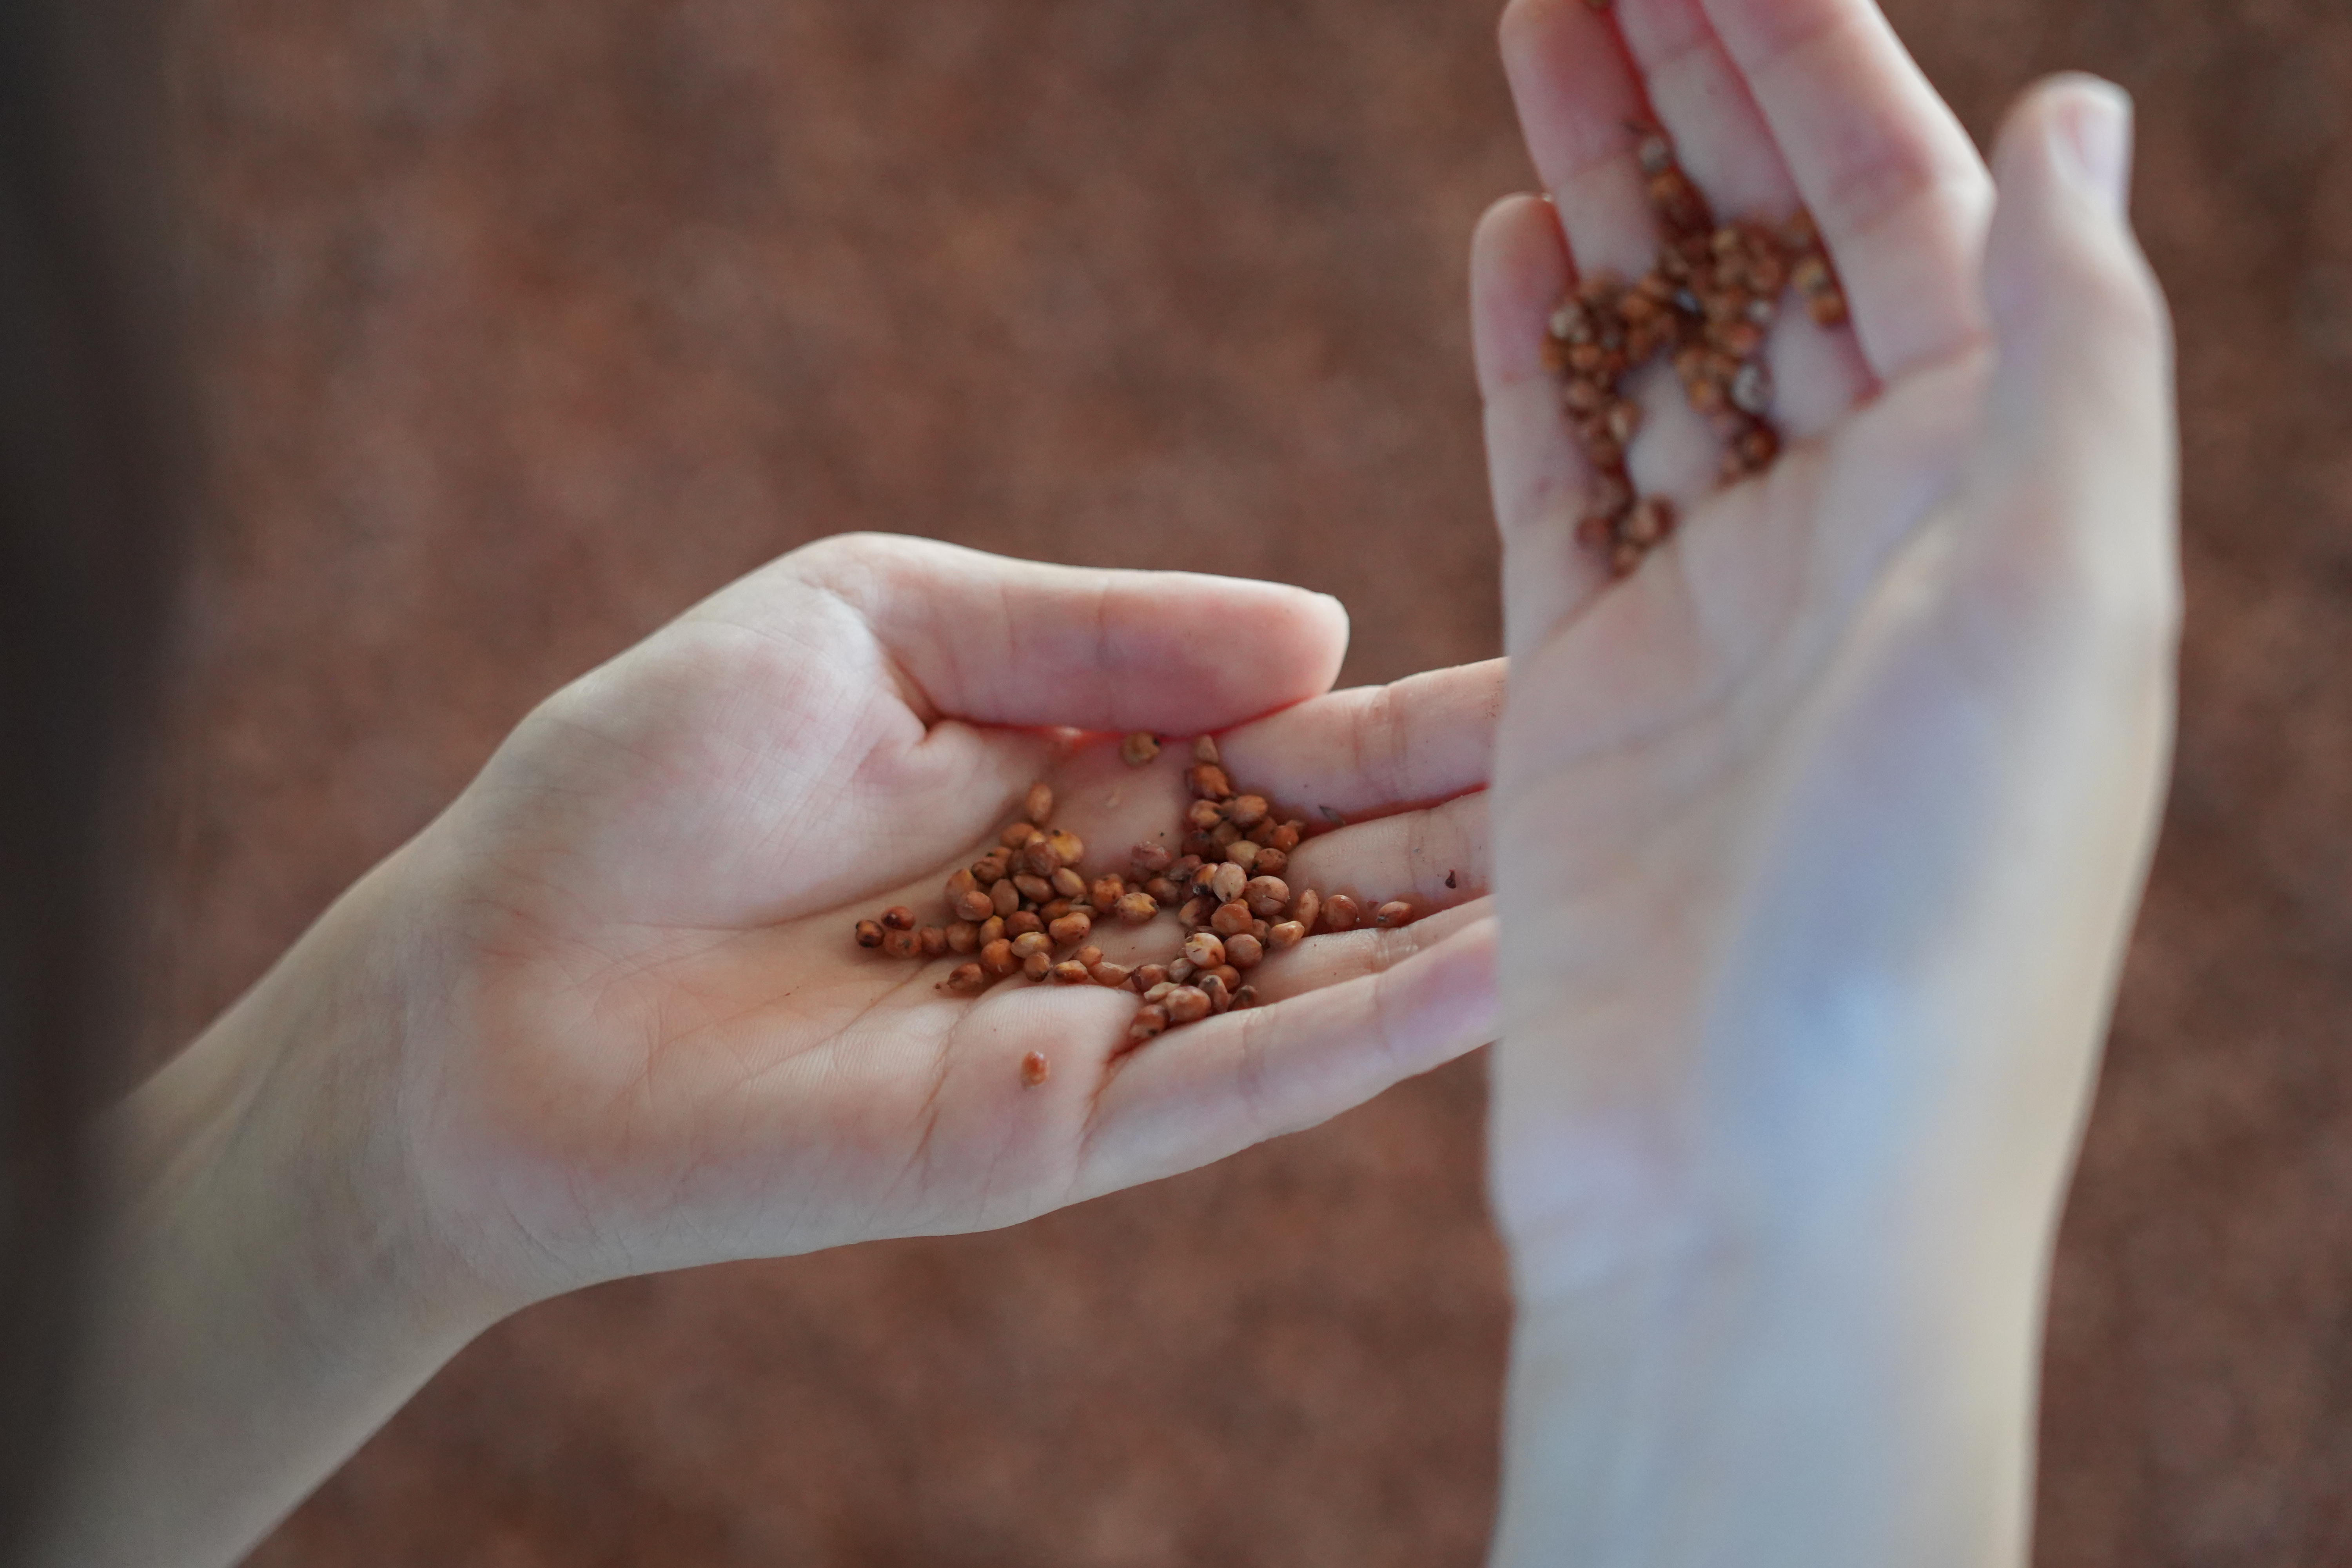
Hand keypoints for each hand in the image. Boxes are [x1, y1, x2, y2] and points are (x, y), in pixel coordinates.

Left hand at [389, 534, 1501, 1301]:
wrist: (496, 971)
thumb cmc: (653, 768)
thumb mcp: (875, 620)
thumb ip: (1094, 632)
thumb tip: (1321, 630)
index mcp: (1072, 774)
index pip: (1290, 747)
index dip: (1421, 722)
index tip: (1564, 676)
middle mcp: (1106, 910)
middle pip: (1328, 869)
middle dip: (1474, 830)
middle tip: (1655, 776)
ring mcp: (1088, 1033)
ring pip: (1308, 983)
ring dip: (1452, 936)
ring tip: (1610, 887)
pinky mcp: (1046, 1137)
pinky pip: (1224, 1084)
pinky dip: (1349, 1038)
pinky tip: (1472, 985)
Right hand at [1470, 0, 2173, 1558]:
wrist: (1765, 1200)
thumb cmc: (1932, 931)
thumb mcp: (2058, 610)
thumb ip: (2073, 352)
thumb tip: (2074, 115)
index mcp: (2007, 507)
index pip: (1911, 215)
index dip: (1811, 59)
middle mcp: (1874, 548)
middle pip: (1776, 260)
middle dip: (1693, 93)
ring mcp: (1725, 620)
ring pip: (1659, 350)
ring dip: (1605, 194)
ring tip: (1536, 32)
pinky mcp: (1597, 698)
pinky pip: (1565, 484)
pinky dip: (1535, 361)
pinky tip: (1506, 237)